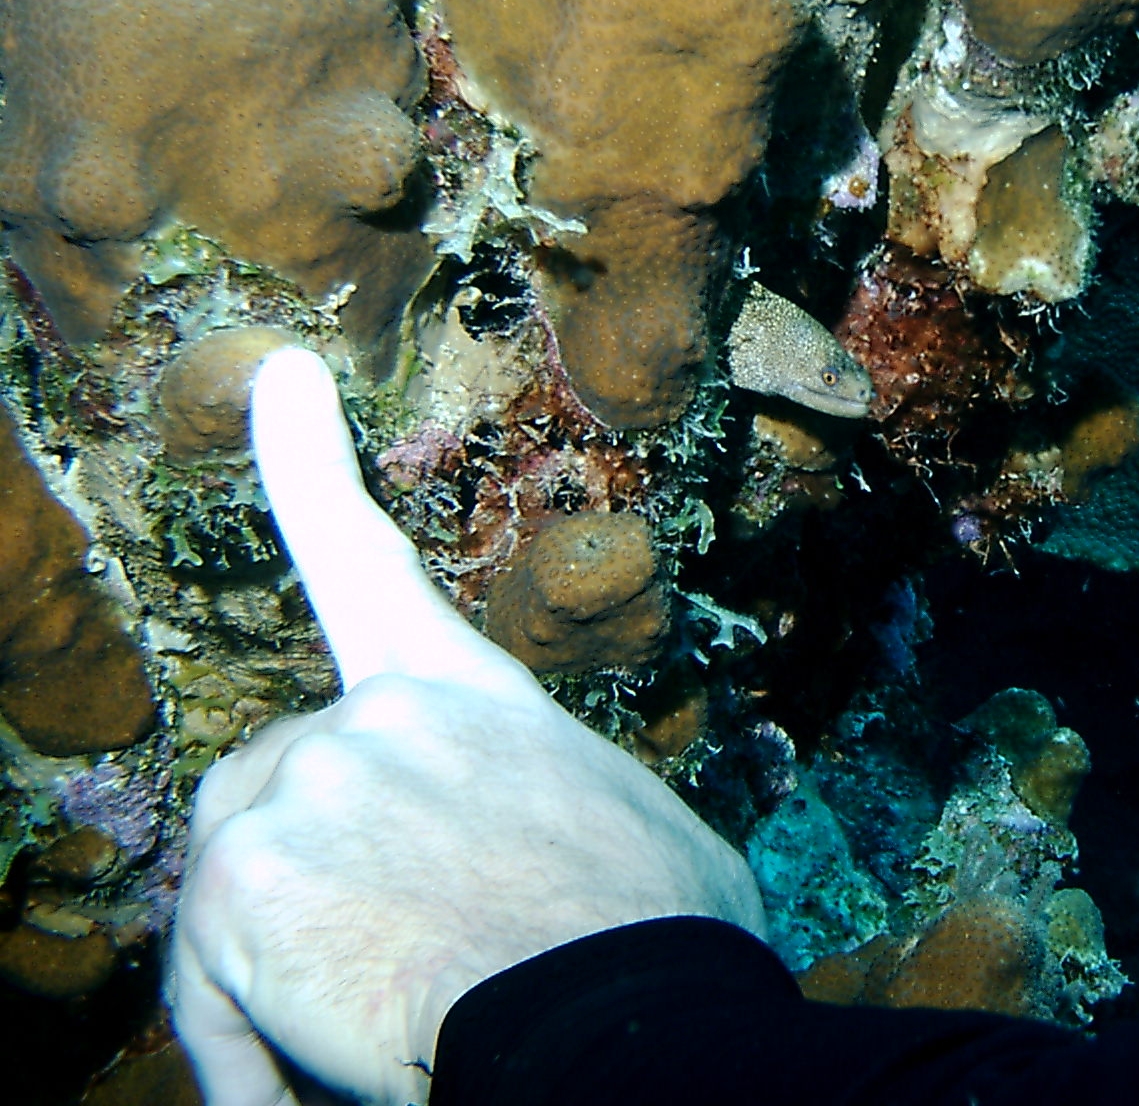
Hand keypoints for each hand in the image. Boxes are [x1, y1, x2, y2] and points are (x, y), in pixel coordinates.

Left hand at [169, 349, 764, 1105]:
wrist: (619, 1016)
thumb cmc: (655, 933)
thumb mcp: (632, 834)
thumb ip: (561, 809)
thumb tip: (581, 849)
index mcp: (466, 696)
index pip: (367, 556)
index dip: (308, 461)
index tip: (279, 375)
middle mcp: (372, 721)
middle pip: (284, 783)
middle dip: (318, 861)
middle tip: (397, 946)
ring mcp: (303, 792)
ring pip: (248, 874)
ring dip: (296, 948)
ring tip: (389, 1010)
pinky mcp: (250, 883)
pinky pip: (209, 971)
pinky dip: (249, 1030)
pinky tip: (314, 1064)